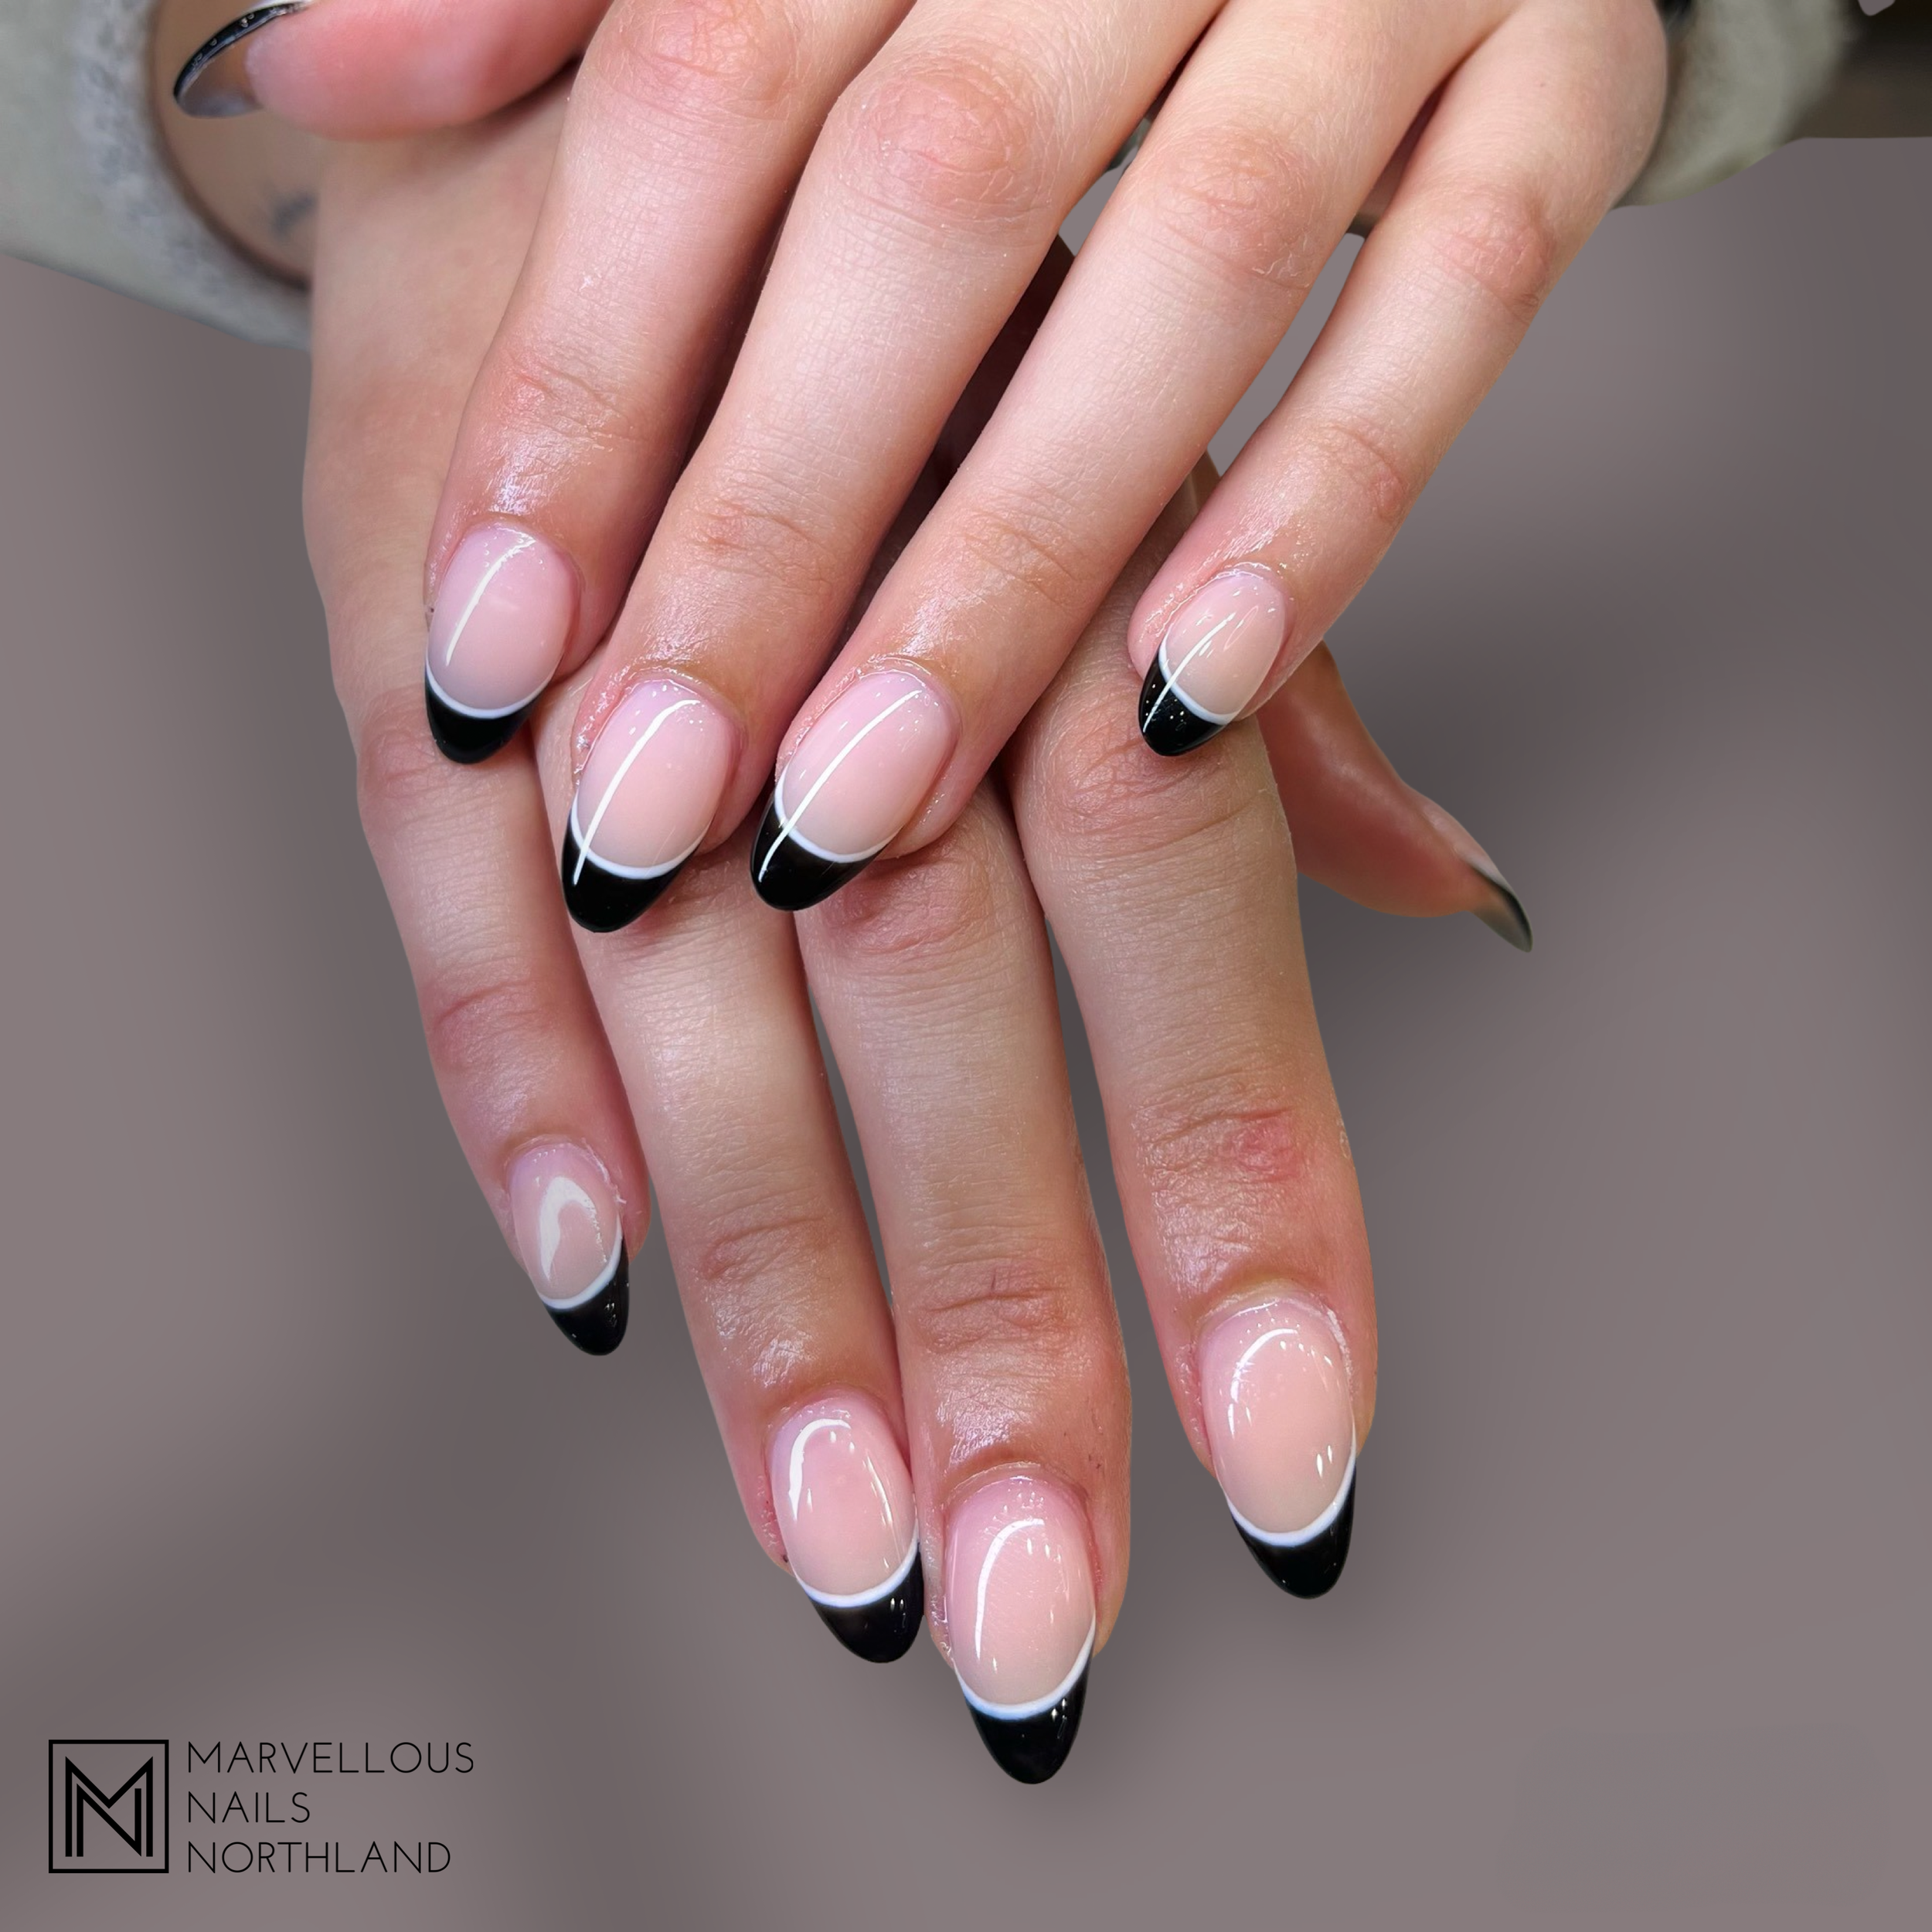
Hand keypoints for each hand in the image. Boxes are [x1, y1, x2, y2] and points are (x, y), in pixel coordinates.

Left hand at [179, 0, 1658, 927]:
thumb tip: (292, 68)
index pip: (708, 86)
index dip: (588, 387)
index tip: (490, 660)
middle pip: (930, 202)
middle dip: (775, 531)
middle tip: (653, 809)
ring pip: (1189, 262)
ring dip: (1014, 565)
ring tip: (859, 810)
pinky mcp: (1565, 65)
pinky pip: (1471, 282)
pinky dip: (1332, 497)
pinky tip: (1185, 705)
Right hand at [304, 81, 1525, 1776]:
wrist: (627, 75)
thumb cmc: (923, 296)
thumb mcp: (1138, 437)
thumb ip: (1273, 681)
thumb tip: (1453, 894)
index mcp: (1047, 568)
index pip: (1179, 927)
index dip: (1236, 1201)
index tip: (1287, 1451)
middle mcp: (837, 622)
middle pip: (938, 1017)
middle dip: (995, 1330)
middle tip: (1035, 1610)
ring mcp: (606, 641)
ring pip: (701, 1006)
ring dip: (770, 1285)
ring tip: (837, 1530)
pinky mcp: (416, 641)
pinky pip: (445, 900)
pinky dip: (512, 1090)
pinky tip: (595, 1275)